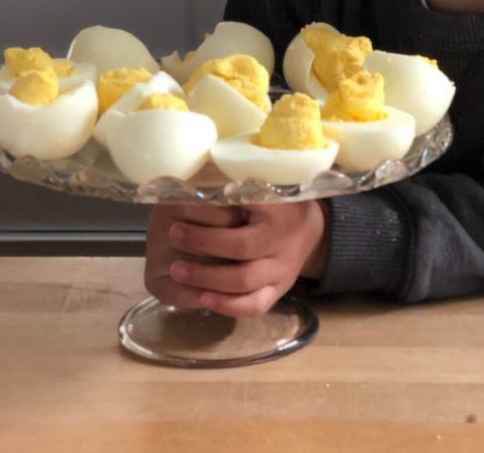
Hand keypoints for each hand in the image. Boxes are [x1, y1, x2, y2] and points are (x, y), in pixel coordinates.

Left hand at [144, 201, 330, 317]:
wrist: (311, 231)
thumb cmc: (278, 204)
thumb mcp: (266, 186)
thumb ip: (240, 186)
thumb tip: (200, 177)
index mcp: (278, 209)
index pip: (247, 206)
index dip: (217, 211)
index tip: (184, 209)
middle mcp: (281, 241)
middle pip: (242, 247)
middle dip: (204, 242)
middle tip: (173, 234)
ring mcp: (281, 269)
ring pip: (245, 281)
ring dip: (208, 278)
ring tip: (176, 270)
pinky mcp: (278, 290)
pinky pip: (255, 305)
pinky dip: (229, 306)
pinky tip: (203, 299)